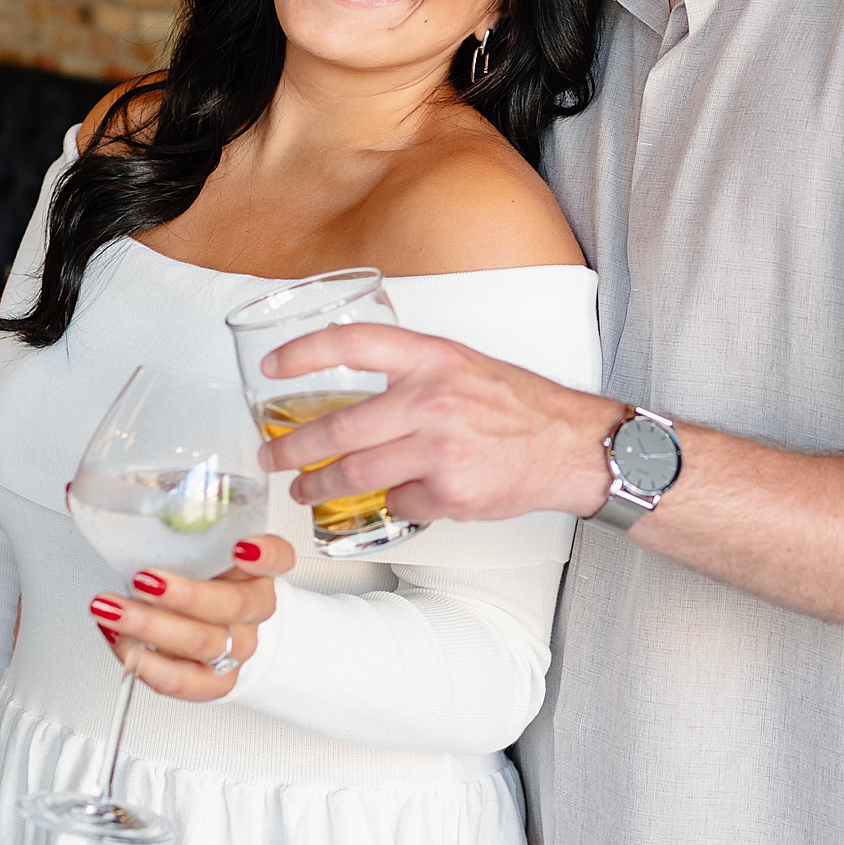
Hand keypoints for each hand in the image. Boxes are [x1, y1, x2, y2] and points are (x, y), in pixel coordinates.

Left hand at [89, 533, 294, 702]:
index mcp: (255, 568)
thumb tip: (74, 490)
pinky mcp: (214, 682)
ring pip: (203, 643)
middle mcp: (251, 608)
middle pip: (231, 605)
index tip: (242, 547)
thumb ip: (149, 516)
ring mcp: (236, 647)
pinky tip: (122, 643)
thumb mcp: (184, 542)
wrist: (214, 627)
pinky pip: (185, 682)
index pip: (279, 557)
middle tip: (143, 579)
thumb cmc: (196, 576)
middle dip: (183, 594)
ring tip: (111, 608)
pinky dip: (149, 665)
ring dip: (151, 626)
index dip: (265, 554)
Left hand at [255, 325, 623, 523]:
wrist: (571, 446)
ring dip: (321, 487)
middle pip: (339, 428)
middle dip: (294, 450)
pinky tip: (405, 495)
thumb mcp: (461, 367)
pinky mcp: (449, 493)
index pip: (353, 343)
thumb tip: (351, 396)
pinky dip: (395, 501)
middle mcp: (432, 399)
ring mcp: (440, 449)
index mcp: (432, 358)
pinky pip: (398, 501)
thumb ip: (410, 374)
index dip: (304, 353)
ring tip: (305, 490)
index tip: (272, 367)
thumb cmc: (518, 407)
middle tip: (273, 459)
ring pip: (356, 475)